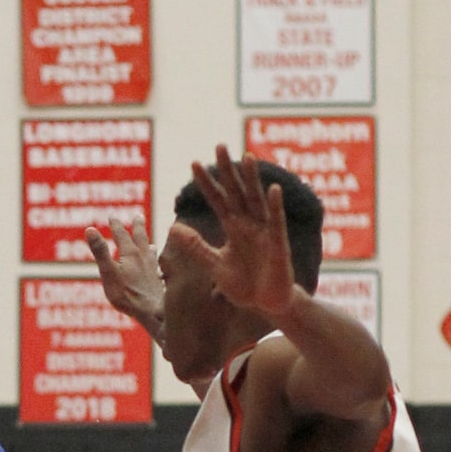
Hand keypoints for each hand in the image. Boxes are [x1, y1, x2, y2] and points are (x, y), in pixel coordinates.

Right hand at [84, 215, 163, 337]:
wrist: (153, 312)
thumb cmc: (128, 296)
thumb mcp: (108, 273)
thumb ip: (100, 252)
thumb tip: (90, 229)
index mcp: (130, 254)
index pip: (122, 235)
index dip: (116, 226)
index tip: (112, 217)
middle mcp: (144, 258)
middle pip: (141, 238)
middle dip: (137, 227)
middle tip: (138, 217)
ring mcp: (153, 270)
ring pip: (151, 252)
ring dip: (148, 244)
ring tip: (150, 242)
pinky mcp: (158, 282)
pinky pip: (158, 268)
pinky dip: (156, 264)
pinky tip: (157, 270)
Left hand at [165, 145, 298, 322]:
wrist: (266, 305)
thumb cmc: (244, 285)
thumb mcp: (215, 265)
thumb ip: (197, 247)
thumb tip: (173, 228)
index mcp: (233, 228)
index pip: (217, 200)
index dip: (207, 183)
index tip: (193, 164)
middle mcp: (248, 224)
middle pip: (236, 192)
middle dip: (228, 171)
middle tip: (219, 146)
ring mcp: (264, 232)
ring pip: (256, 201)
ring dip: (252, 180)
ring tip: (246, 157)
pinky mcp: (278, 245)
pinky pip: (277, 223)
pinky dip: (275, 207)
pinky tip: (273, 189)